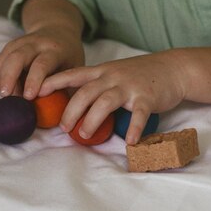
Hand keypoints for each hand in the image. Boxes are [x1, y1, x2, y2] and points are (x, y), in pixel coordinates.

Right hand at [0, 26, 84, 98]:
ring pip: (5, 58)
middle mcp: (37, 43)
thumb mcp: (76, 69)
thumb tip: (62, 115)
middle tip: (7, 97)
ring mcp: (22, 42)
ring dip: (2, 78)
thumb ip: (67, 88)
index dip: (34, 80)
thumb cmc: (69, 57)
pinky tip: (2, 88)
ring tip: (5, 96)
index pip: (42, 64)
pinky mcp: (11, 46)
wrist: (59, 30)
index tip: (29, 97)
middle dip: (10, 77)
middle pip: (18, 57)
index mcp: (56, 50)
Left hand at [39, 51, 187, 144]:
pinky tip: (129, 143)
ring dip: (92, 120)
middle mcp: (113, 77)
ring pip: (105, 101)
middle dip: (71, 111)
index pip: (73, 74)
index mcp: (103, 71)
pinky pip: (138, 115)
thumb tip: (76, 102)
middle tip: (63, 128)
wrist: (174, 68)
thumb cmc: (143, 74)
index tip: (36, 92)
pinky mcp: (148, 98)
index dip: (54, 82)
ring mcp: (131, 86)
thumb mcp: (116, 72)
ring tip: (84, 136)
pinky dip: (133, 129)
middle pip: (85, 92)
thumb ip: (98, 83)